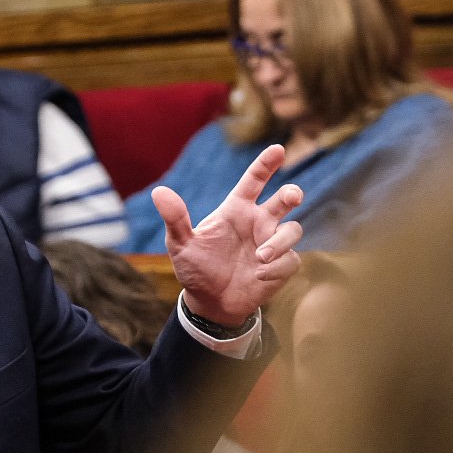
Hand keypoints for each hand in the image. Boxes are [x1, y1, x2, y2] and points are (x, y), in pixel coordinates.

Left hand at [152, 143, 303, 325]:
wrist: (210, 303)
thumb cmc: (196, 268)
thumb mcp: (181, 244)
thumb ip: (175, 218)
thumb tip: (159, 192)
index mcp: (237, 209)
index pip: (254, 180)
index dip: (266, 164)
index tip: (278, 149)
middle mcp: (258, 222)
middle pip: (284, 199)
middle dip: (292, 193)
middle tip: (292, 196)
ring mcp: (272, 243)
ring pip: (293, 230)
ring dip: (280, 241)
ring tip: (260, 257)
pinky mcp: (282, 266)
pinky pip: (291, 260)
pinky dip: (277, 267)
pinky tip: (259, 276)